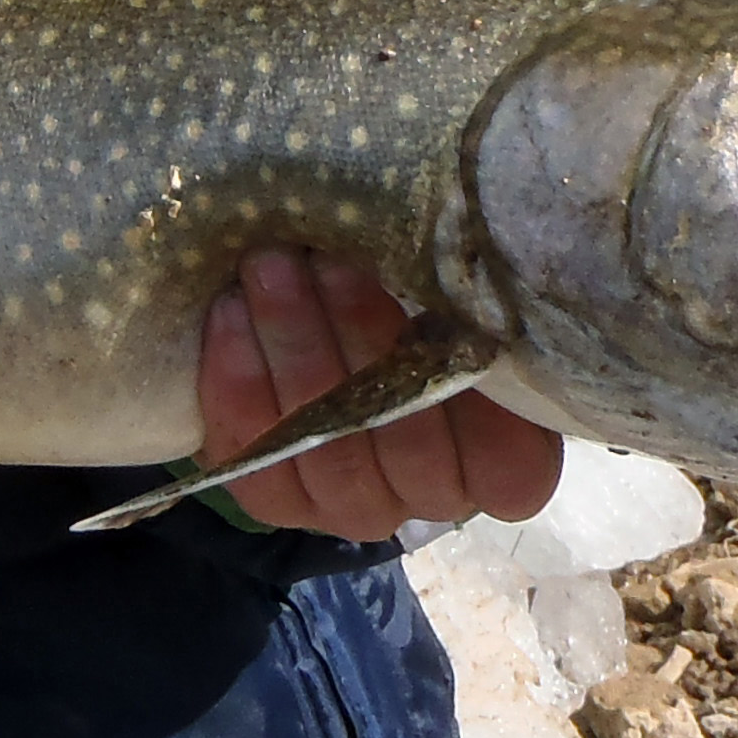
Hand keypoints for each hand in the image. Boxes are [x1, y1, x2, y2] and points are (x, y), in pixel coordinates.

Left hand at [201, 249, 562, 542]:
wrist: (321, 336)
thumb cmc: (413, 305)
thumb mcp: (450, 296)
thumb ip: (462, 292)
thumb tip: (446, 230)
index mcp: (501, 464)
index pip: (509, 468)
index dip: (477, 402)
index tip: (441, 304)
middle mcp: (431, 498)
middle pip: (407, 443)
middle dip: (359, 336)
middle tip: (325, 257)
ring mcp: (353, 507)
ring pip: (326, 450)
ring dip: (293, 346)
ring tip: (268, 266)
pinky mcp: (279, 503)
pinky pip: (256, 457)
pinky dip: (239, 380)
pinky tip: (229, 312)